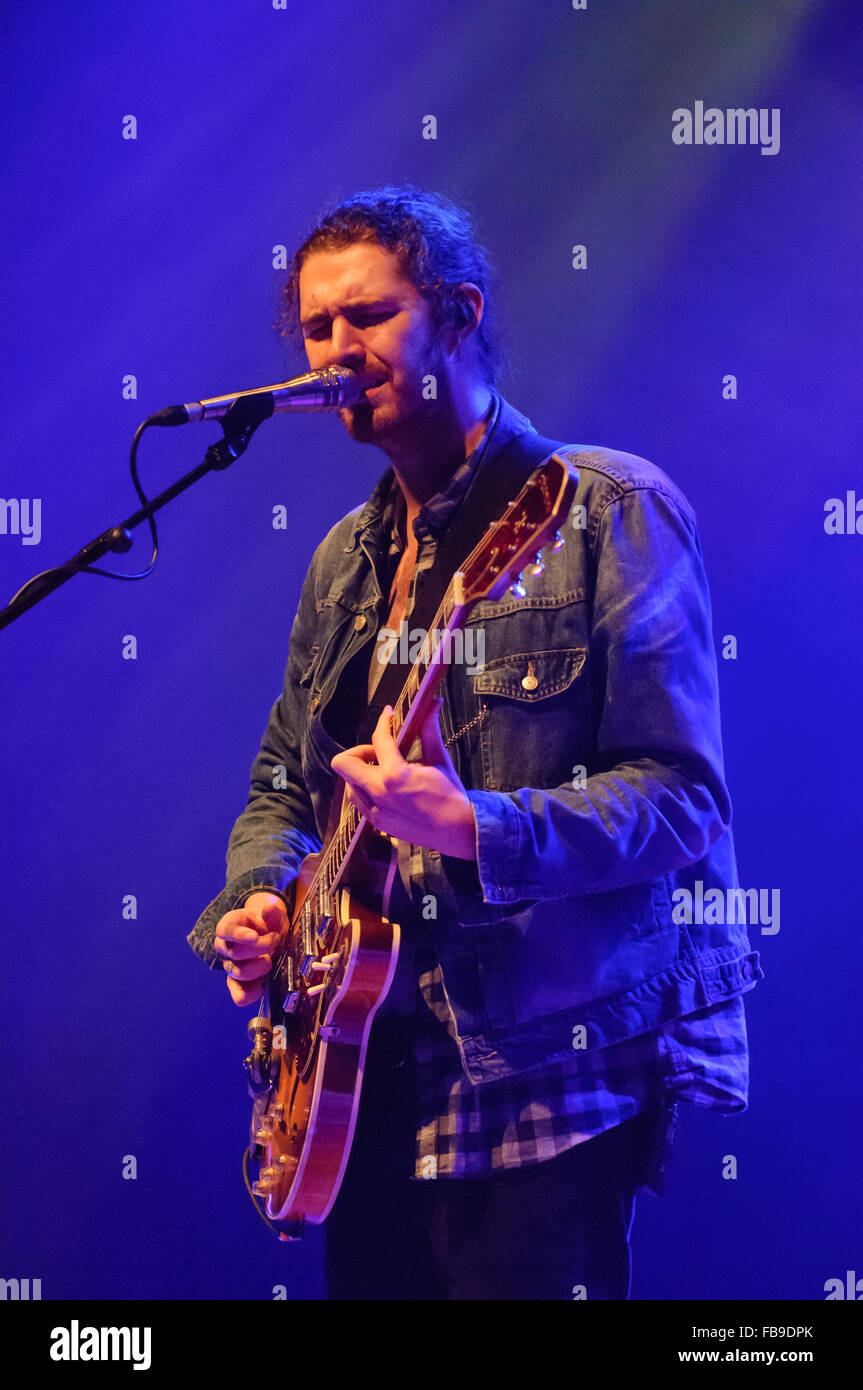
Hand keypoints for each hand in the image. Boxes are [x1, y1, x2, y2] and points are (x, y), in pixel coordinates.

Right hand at [213, 892, 287, 1005]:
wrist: (270, 934)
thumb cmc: (268, 923)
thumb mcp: (273, 915)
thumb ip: (273, 913)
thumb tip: (270, 908)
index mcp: (230, 926)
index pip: (225, 931)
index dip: (238, 935)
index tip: (254, 936)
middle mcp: (225, 946)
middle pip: (233, 952)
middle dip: (259, 948)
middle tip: (275, 941)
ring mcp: (231, 965)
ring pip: (236, 972)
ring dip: (257, 968)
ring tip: (270, 960)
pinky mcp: (239, 982)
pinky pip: (238, 994)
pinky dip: (249, 994)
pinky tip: (261, 987)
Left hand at [330, 699, 476, 860]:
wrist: (456, 831)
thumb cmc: (450, 794)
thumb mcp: (440, 760)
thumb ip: (429, 731)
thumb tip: (433, 703)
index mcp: (395, 775)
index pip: (378, 740)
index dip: (383, 722)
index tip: (389, 716)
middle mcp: (379, 793)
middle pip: (343, 763)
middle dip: (358, 752)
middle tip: (378, 753)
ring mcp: (375, 811)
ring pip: (348, 784)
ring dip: (361, 773)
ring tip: (383, 771)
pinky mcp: (377, 823)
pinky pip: (358, 801)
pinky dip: (366, 790)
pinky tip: (385, 788)